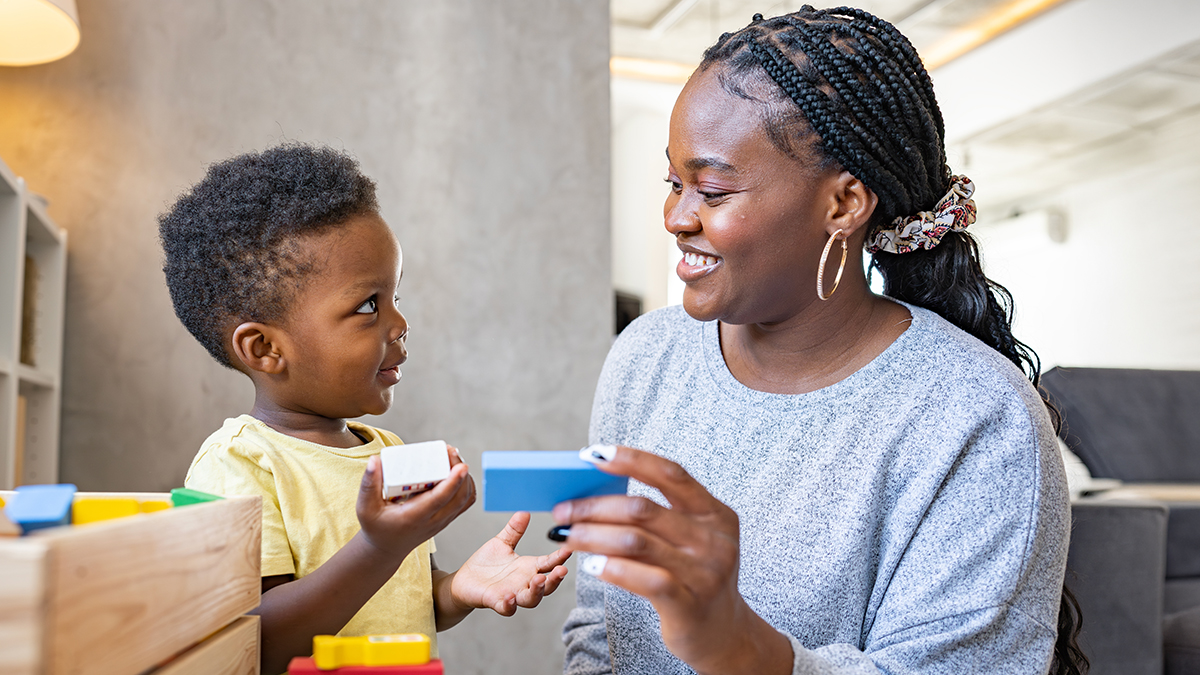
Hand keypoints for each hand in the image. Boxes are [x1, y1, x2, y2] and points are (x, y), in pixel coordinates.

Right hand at [356, 445, 475, 559]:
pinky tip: (457, 471)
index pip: (440, 499)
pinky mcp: (447, 518)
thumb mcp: (365, 507)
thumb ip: (368, 484)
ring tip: (452, 457)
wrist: (386, 548)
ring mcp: (443, 521)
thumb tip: (375, 460)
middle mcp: (433, 521)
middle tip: (450, 451)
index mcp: (414, 517)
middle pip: (458, 497)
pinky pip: (465, 502)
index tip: (460, 465)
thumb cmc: (376, 526)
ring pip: (465, 499)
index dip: (453, 481)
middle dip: (460, 472)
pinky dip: (467, 485)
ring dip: (465, 477)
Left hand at [450, 512, 570, 615]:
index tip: (569, 548)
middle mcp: (524, 583)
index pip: (549, 563)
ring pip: (531, 599)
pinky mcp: (495, 601)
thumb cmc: (486, 564)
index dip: (560, 557)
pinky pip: (506, 608)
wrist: (464, 581)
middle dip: (555, 579)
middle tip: (561, 570)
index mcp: (528, 568)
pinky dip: (509, 604)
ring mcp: (512, 594)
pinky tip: (510, 597)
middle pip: (547, 586)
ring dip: (537, 591)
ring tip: (539, 580)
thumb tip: (524, 512)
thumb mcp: (502, 543)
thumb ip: (514, 530)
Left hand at [552, 446, 791, 674]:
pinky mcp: (690, 603)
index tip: (593, 454)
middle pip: (643, 509)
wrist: (725, 634)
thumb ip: (657, 520)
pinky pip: (645, 578)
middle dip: (594, 506)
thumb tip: (595, 496)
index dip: (631, 460)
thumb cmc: (695, 580)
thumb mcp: (690, 543)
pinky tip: (591, 566)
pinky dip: (613, 568)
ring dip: (592, 535)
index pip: (670, 474)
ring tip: (566, 535)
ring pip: (636, 541)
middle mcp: (714, 539)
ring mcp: (705, 572)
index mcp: (715, 514)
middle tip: (563, 510)